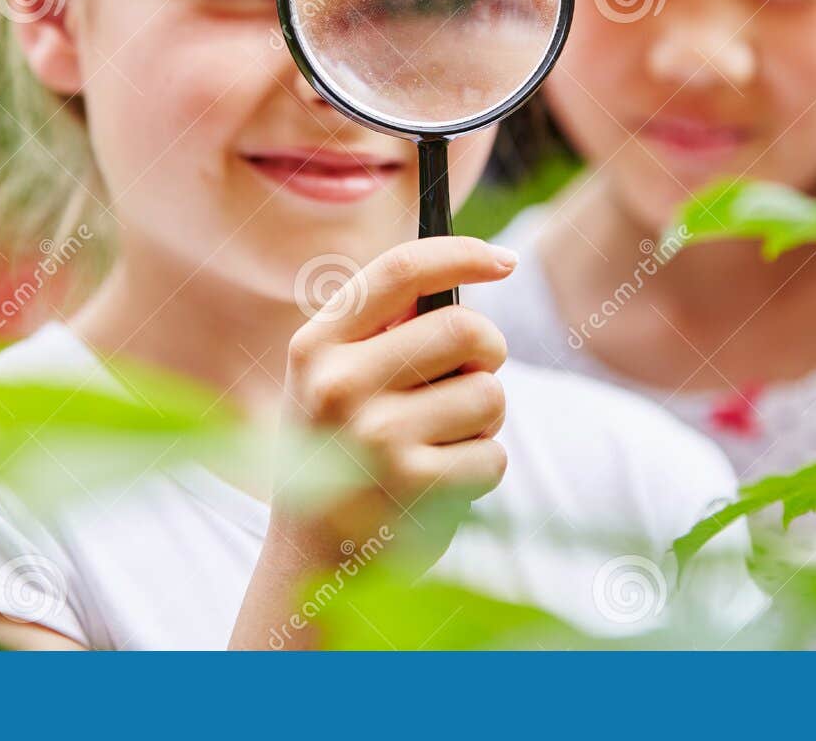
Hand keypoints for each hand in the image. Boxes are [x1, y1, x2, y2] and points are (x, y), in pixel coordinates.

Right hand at [274, 236, 517, 557]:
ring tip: (442, 441)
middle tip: (473, 376)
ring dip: (484, 419)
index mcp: (316, 346)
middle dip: (488, 354)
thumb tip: (470, 269)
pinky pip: (493, 456)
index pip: (400, 271)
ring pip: (489, 394)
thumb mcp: (332, 381)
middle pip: (465, 329)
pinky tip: (440, 485)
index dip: (461, 255)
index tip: (504, 261)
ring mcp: (374, 437)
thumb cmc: (340, 451)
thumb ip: (382, 328)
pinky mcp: (413, 487)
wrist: (311, 560)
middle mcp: (337, 385)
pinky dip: (481, 470)